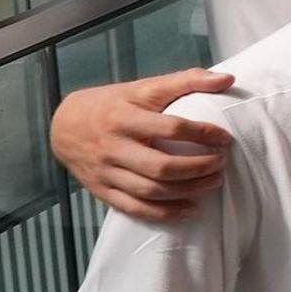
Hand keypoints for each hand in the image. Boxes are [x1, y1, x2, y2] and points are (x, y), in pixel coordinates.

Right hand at [53, 69, 234, 218]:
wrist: (63, 126)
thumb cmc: (112, 105)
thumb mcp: (143, 87)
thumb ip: (185, 81)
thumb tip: (227, 78)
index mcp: (124, 118)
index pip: (170, 128)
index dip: (202, 134)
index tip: (225, 138)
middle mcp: (113, 147)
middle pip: (161, 166)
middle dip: (198, 168)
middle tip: (222, 163)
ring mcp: (106, 172)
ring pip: (150, 190)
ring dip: (188, 191)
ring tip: (214, 183)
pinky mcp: (102, 190)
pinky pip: (135, 208)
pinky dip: (165, 213)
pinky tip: (191, 209)